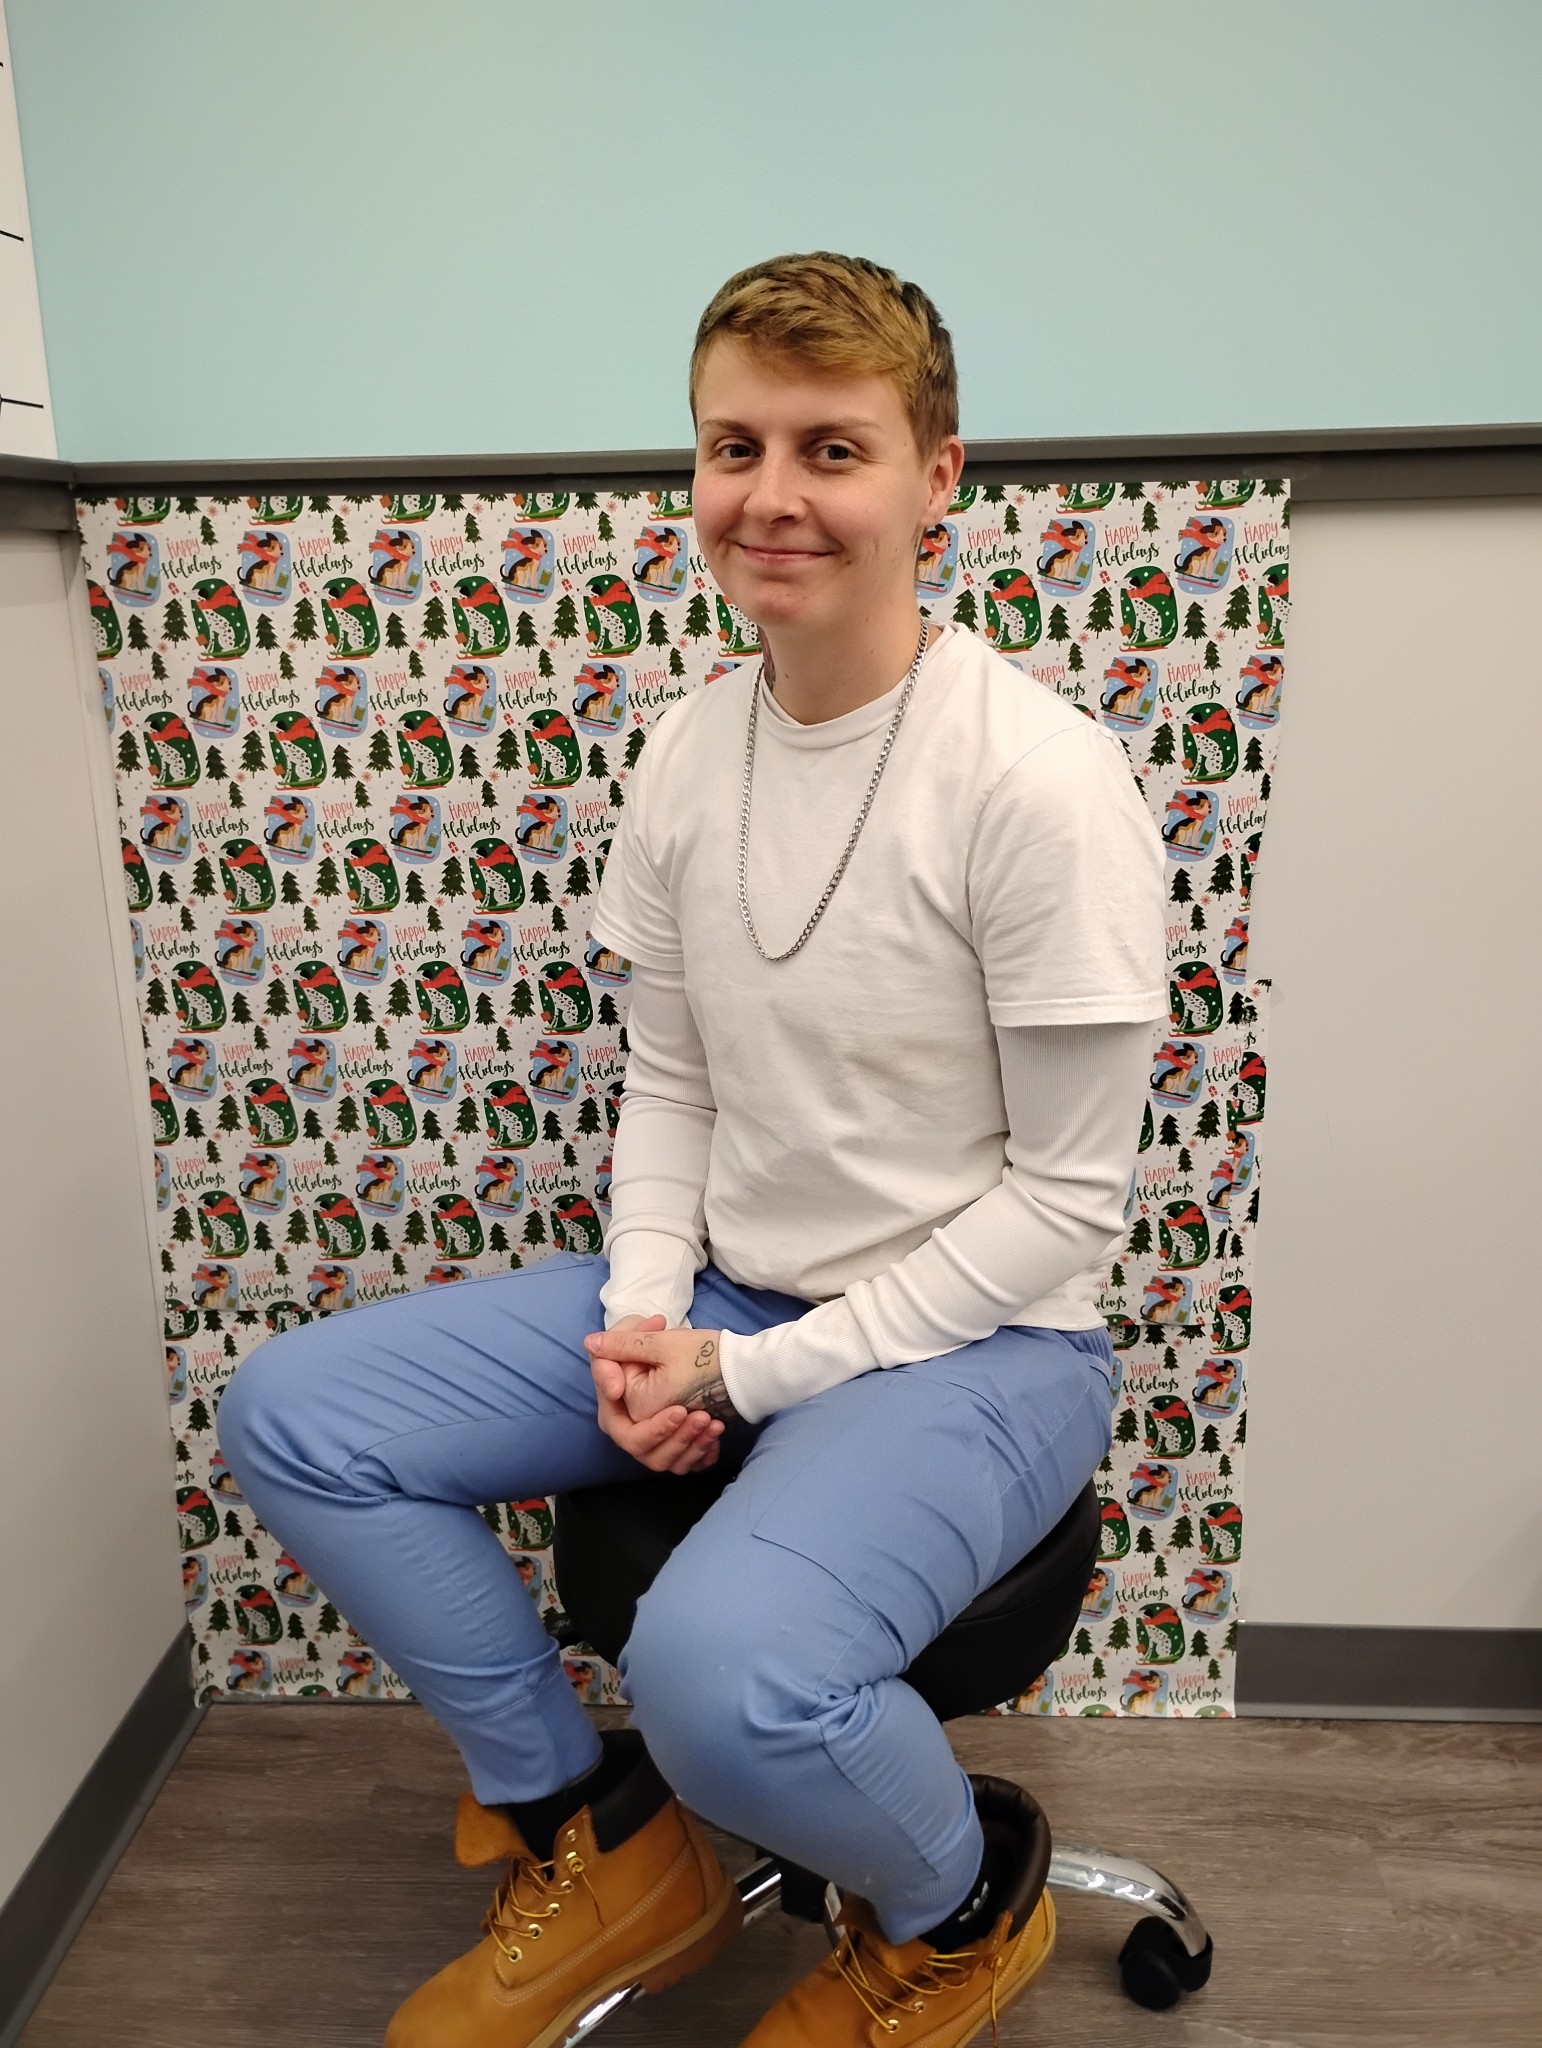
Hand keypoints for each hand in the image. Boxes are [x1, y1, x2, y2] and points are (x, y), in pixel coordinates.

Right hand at [587, 1315, 726, 1474]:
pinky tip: (717, 1435)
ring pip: (671, 1462)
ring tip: (714, 1422)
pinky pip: (692, 1462)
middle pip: (649, 1453)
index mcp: (615, 1412)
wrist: (679, 1345)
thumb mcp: (638, 1337)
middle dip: (676, 1438)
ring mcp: (657, 1442)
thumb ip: (617, 1345)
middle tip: (700, 1417)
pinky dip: (705, 1453)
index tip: (679, 1410)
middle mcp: (633, 1432)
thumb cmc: (650, 1342)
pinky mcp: (680, 1446)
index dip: (652, 1428)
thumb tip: (593, 1344)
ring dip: (693, 1445)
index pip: (626, 1434)